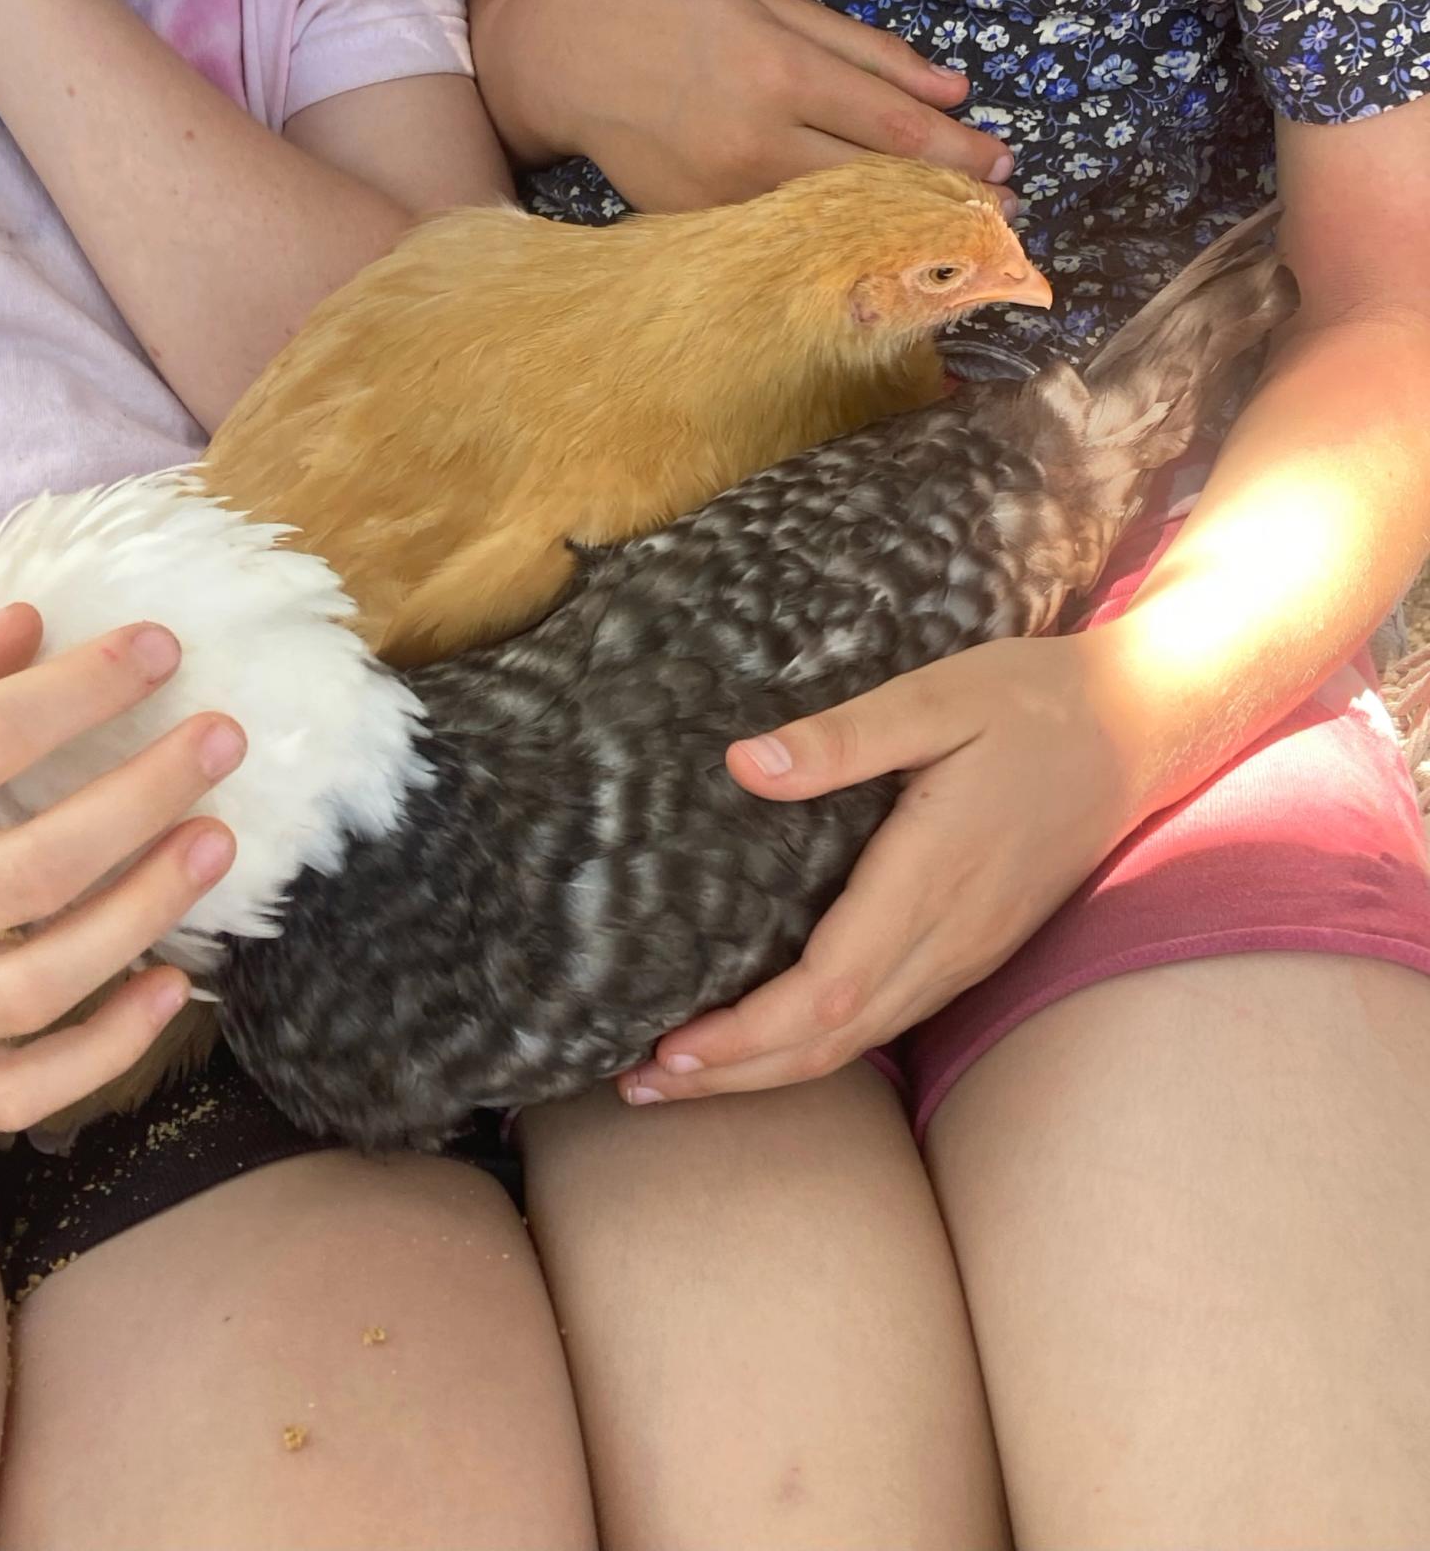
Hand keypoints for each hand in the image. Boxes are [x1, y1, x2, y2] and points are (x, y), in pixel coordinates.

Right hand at [0, 605, 242, 1132]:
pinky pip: (12, 1091)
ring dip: (142, 911)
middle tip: (221, 737)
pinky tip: (171, 985)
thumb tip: (24, 625)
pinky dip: (103, 1049)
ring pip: (33, 983)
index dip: (72, 692)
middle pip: (24, 870)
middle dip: (140, 796)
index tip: (158, 647)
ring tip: (216, 839)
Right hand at [477, 0, 1014, 208]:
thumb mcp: (775, 7)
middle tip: (1006, 215)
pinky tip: (872, 242)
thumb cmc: (682, 21)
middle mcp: (759, 144)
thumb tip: (955, 87)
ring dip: (901, 228)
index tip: (1006, 167)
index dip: (959, 152)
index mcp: (782, 74)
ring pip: (836, 223)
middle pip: (876, 185)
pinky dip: (835, 241)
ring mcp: (728, 196)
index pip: (895, 125)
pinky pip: (785, 239)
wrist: (576, 64)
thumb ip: (867, 49)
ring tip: (954, 233)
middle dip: (948, 201)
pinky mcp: (702, 227)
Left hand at [618, 631, 1147, 1102]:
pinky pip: (889, 1016)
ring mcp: (970, 949)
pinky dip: (819, 1042)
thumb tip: (743, 766)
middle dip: (736, 1076)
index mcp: (931, 877)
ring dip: (772, 1069)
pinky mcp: (977, 945)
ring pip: (861, 1038)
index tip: (669, 1051)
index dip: (743, 1037)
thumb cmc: (1034, 702)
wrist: (1141, 730)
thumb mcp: (938, 696)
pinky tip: (774, 1035)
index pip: (825, 990)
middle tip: (640, 1084)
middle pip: (832, 1039)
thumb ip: (843, 737)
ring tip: (687, 1075)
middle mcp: (952, 935)